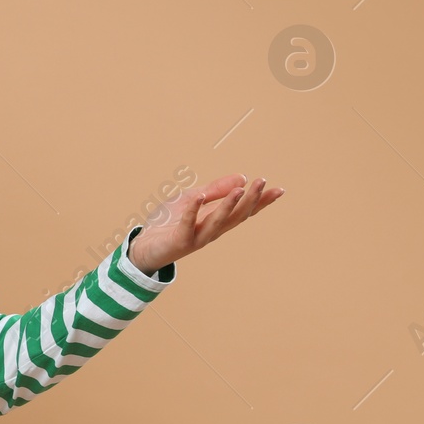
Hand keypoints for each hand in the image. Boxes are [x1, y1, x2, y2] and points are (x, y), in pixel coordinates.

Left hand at [127, 174, 284, 274]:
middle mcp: (211, 231)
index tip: (279, 190)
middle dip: (250, 199)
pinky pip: (187, 225)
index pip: (243, 211)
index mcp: (216, 220)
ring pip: (217, 222)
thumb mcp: (192, 199)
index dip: (261, 201)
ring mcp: (197, 238)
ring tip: (240, 190)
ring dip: (229, 206)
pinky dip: (193, 211)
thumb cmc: (168, 223)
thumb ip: (214, 190)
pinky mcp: (179, 241)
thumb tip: (241, 177)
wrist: (144, 246)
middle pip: (236, 216)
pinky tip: (200, 198)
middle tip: (263, 182)